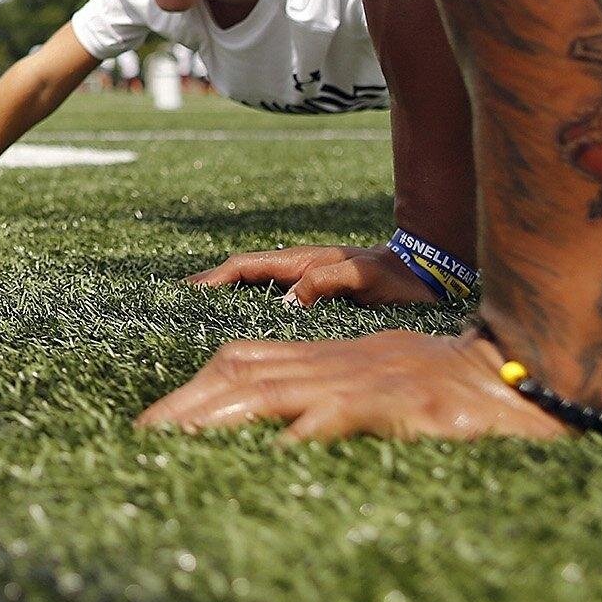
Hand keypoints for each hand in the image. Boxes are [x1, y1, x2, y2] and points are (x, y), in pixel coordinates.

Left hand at [138, 328, 570, 440]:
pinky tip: (271, 456)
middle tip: (139, 436)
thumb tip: (289, 438)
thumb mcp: (390, 386)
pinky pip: (345, 413)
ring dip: (218, 416)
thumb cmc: (466, 386)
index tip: (152, 421)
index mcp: (334, 358)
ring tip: (172, 443)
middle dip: (186, 404)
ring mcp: (372, 379)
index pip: (246, 360)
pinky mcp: (407, 402)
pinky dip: (305, 431)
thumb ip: (340, 400)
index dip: (196, 388)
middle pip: (243, 372)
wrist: (537, 365)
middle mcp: (341, 362)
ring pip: (277, 388)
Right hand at [186, 244, 444, 306]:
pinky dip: (251, 317)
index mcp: (300, 263)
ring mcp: (303, 288)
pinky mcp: (314, 305)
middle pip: (241, 279)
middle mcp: (295, 274)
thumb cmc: (395, 278)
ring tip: (198, 324)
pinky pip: (272, 308)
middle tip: (177, 307)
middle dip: (210, 289)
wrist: (424, 276)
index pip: (244, 267)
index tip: (186, 291)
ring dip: (226, 303)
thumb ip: (325, 283)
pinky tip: (243, 338)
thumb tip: (286, 302)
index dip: (214, 278)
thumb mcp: (362, 277)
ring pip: (254, 294)